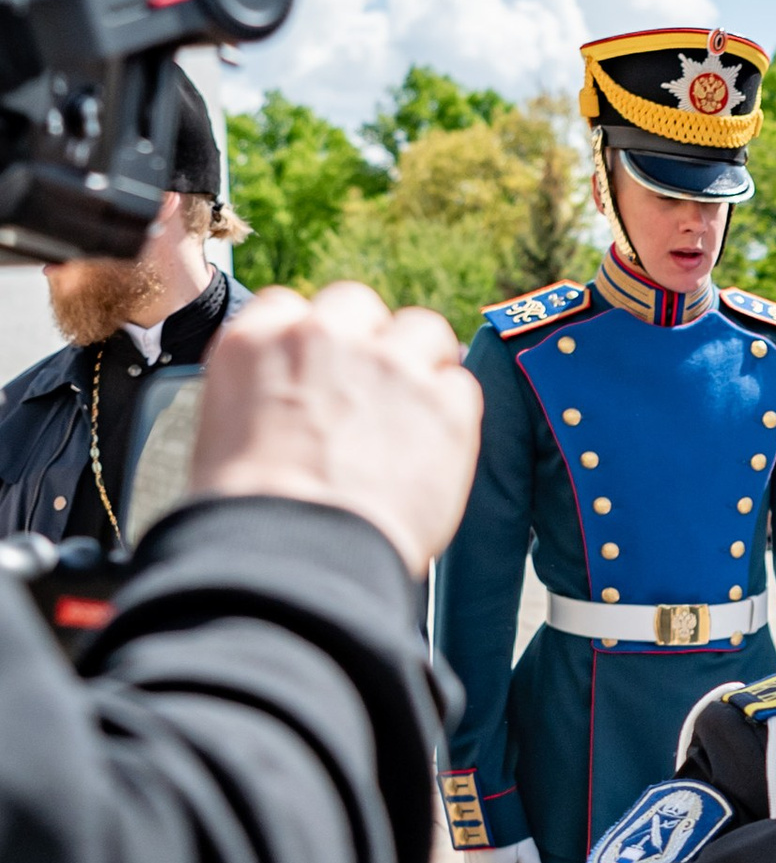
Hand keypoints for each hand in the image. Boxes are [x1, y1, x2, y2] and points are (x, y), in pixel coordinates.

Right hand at [191, 280, 481, 578]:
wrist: (295, 557)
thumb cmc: (250, 520)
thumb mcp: (225, 437)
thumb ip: (267, 398)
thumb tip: (294, 407)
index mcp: (255, 342)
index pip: (288, 308)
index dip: (310, 343)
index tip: (318, 376)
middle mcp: (322, 336)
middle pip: (356, 304)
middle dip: (365, 340)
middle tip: (368, 394)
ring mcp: (389, 363)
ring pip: (421, 329)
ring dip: (419, 361)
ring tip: (412, 416)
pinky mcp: (445, 401)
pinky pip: (461, 384)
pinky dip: (454, 413)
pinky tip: (434, 451)